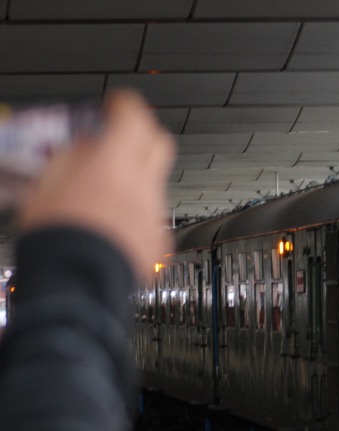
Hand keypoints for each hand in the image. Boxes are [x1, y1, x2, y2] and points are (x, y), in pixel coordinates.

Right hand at [16, 90, 175, 278]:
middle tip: (126, 136)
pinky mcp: (159, 242)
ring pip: (155, 185)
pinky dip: (136, 214)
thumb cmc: (56, 237)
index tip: (118, 105)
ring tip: (105, 196)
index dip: (126, 106)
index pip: (134, 118)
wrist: (76, 284)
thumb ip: (72, 158)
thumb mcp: (46, 185)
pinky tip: (113, 227)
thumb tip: (86, 146)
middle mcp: (143, 187)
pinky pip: (152, 218)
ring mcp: (155, 216)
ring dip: (137, 181)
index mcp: (115, 166)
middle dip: (145, 134)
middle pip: (161, 144)